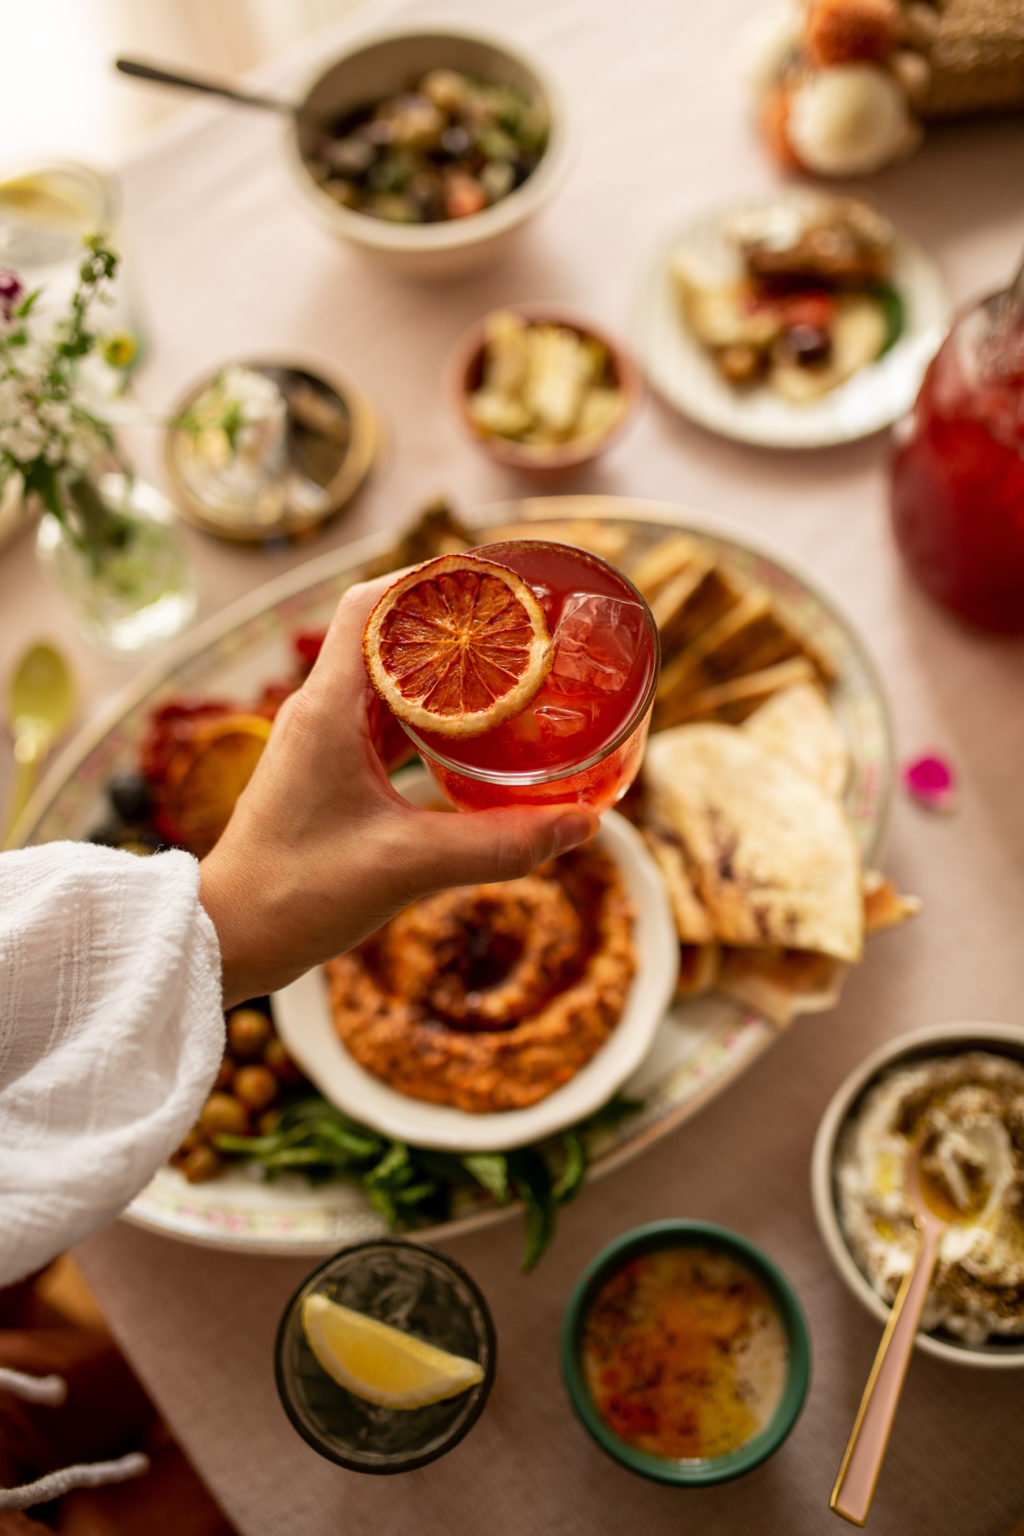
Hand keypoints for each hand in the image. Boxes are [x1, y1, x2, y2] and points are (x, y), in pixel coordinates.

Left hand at [198, 572, 598, 1007]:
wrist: (229, 938)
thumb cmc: (296, 894)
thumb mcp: (408, 866)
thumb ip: (498, 845)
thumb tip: (582, 826)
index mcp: (327, 708)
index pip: (370, 604)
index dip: (428, 580)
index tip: (491, 580)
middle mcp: (319, 711)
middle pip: (386, 635)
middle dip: (451, 625)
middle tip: (518, 625)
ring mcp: (321, 741)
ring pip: (387, 682)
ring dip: (441, 673)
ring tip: (508, 671)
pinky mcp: (326, 773)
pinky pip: (383, 723)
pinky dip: (428, 719)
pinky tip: (473, 737)